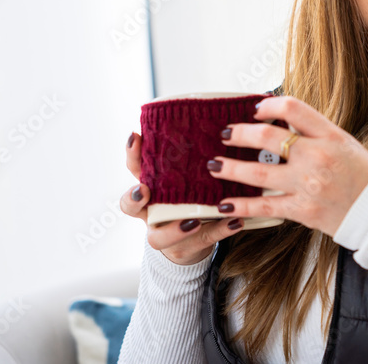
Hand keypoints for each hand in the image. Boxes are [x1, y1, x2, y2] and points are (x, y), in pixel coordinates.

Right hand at [120, 131, 244, 265]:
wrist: (191, 238)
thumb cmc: (189, 196)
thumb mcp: (187, 175)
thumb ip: (194, 156)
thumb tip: (218, 121)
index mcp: (151, 187)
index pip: (134, 168)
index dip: (132, 154)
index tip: (135, 137)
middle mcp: (151, 211)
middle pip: (131, 206)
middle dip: (134, 198)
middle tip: (143, 190)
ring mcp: (166, 232)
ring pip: (159, 237)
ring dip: (176, 228)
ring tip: (194, 220)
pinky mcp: (189, 245)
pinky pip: (204, 239)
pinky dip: (221, 229)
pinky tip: (236, 221)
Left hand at [209, 96, 367, 237]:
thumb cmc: (365, 176)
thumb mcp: (345, 143)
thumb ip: (315, 132)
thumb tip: (282, 121)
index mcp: (330, 135)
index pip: (293, 107)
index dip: (268, 105)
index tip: (255, 110)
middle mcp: (317, 156)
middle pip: (267, 137)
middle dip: (240, 134)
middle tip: (225, 134)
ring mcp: (308, 184)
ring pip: (258, 172)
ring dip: (231, 168)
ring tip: (214, 165)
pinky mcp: (302, 210)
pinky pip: (264, 206)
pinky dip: (241, 204)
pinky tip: (224, 203)